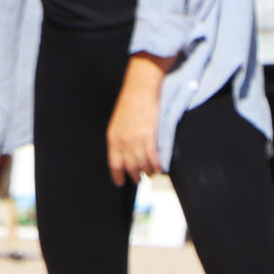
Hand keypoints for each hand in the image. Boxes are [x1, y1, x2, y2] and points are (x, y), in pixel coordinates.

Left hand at [106, 61, 166, 185]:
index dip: (117, 175)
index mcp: (112, 138)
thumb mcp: (118, 122)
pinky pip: (153, 158)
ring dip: (148, 172)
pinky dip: (157, 166)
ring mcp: (136, 140)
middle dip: (135, 176)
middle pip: (130, 166)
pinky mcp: (149, 137)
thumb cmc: (130, 104)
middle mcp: (123, 142)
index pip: (114, 163)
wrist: (139, 90)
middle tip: (140, 179)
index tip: (120, 183)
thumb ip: (120, 138)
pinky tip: (160, 169)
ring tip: (152, 174)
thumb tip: (124, 152)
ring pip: (142, 164)